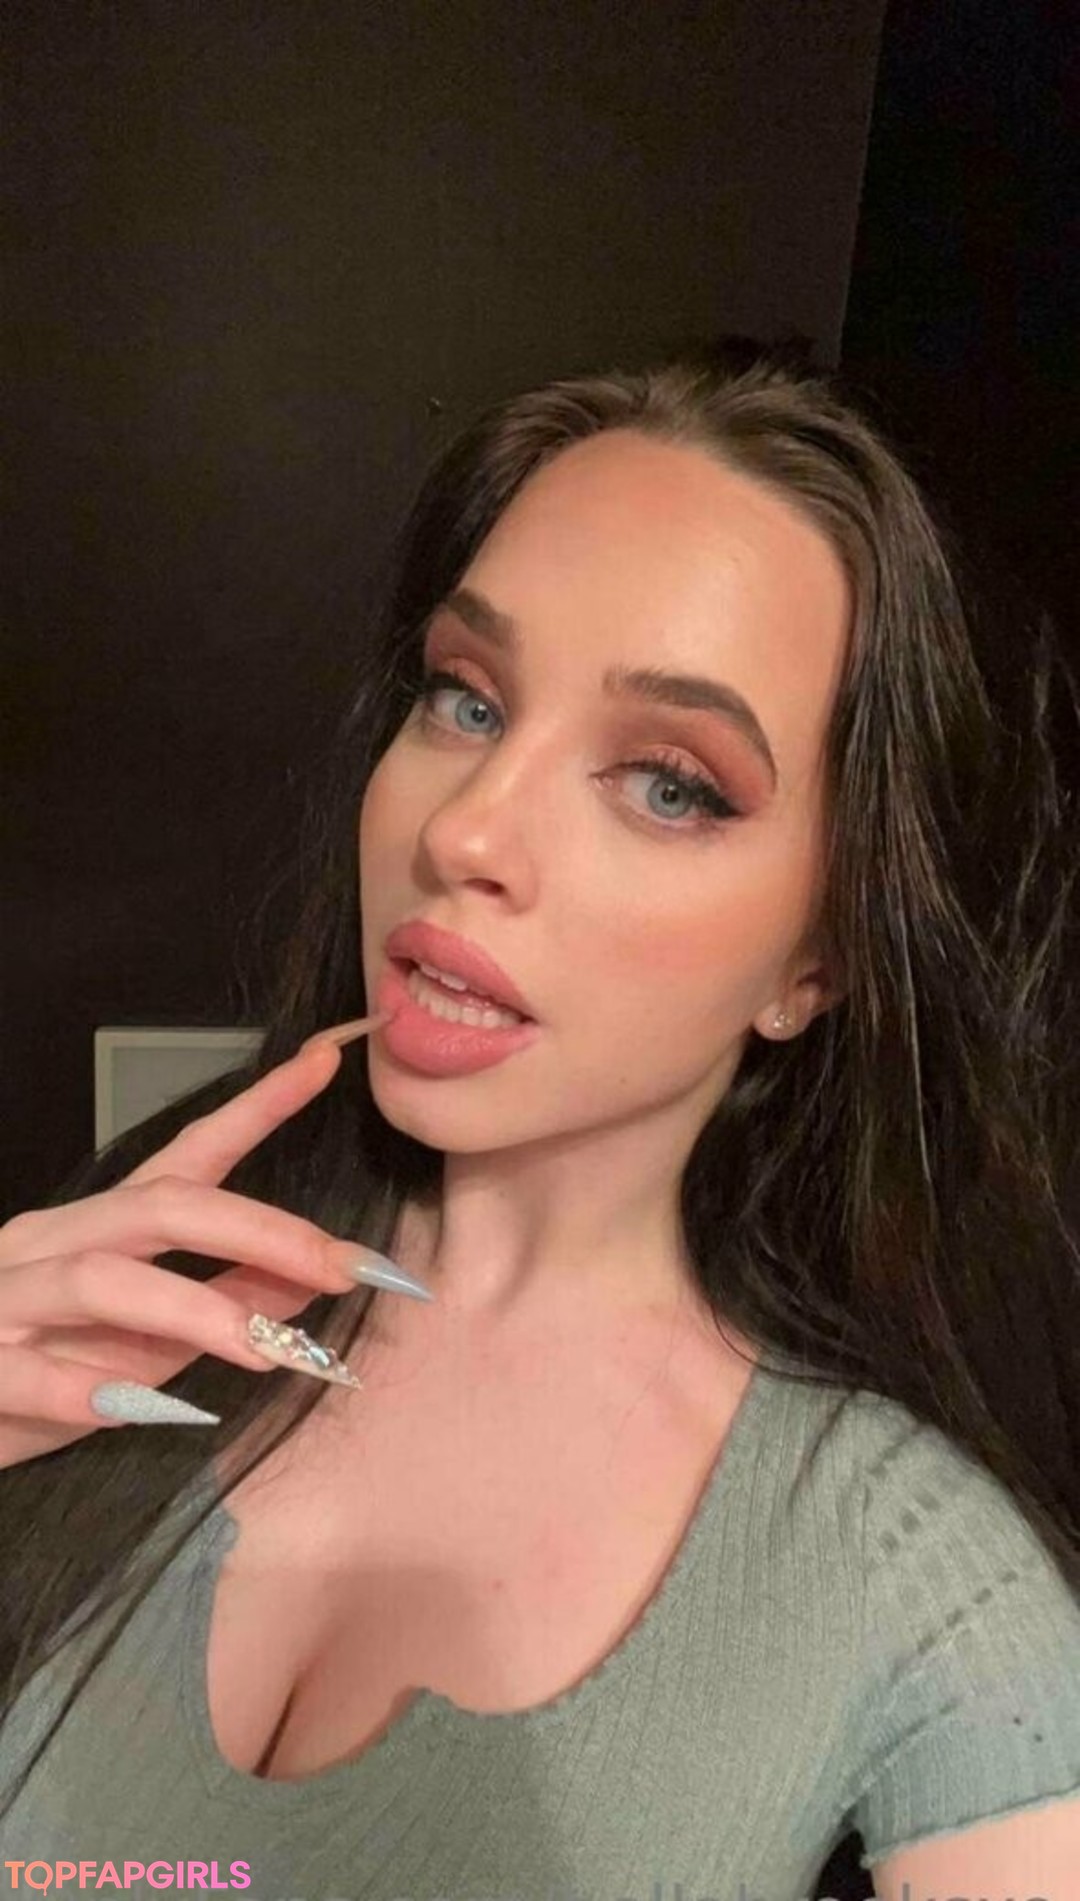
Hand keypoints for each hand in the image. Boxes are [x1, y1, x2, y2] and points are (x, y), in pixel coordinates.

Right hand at [0, 1017, 408, 1468]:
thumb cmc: (40, 1378)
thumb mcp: (145, 1345)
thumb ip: (220, 1307)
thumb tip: (310, 1280)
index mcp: (98, 1227)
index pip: (189, 1155)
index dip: (258, 1108)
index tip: (325, 1061)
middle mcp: (50, 1242)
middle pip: (160, 1206)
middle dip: (260, 1232)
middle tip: (343, 1267)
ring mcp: (4, 1297)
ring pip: (101, 1278)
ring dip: (192, 1311)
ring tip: (265, 1352)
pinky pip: (23, 1369)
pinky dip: (79, 1386)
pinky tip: (133, 1408)